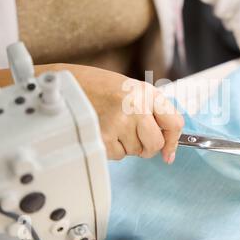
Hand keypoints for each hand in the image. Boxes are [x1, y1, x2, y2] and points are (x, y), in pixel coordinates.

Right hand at [58, 64, 183, 161]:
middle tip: (133, 136)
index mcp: (146, 92)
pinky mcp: (102, 137)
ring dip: (125, 145)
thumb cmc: (98, 87)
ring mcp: (119, 122)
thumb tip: (167, 148)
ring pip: (135, 152)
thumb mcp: (131, 91)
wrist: (64, 84)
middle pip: (156, 144)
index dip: (174, 141)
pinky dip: (111, 148)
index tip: (169, 153)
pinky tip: (101, 129)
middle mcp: (136, 106)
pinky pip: (117, 155)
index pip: (174, 123)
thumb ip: (152, 113)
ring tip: (111, 124)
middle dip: (147, 147)